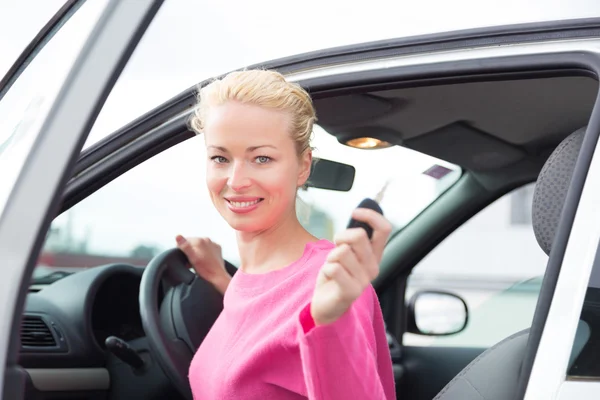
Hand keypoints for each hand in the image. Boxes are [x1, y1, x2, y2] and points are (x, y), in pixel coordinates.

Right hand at [175, 235, 230, 294]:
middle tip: (189, 261)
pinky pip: (207, 249)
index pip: (185, 240)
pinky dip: (204, 253)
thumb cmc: (205, 270)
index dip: (181, 248)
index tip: (182, 256)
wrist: (217, 277)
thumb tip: (178, 236)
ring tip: (196, 262)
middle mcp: (207, 240)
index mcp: (200, 241)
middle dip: (189, 250)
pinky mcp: (217, 250)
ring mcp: (213, 245)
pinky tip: (203, 261)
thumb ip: (185, 246)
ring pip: (200, 246)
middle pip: (193, 243)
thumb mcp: (192, 258)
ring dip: (196, 252)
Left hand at [310, 208, 391, 325]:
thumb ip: (353, 238)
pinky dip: (326, 269)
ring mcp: (364, 280)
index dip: (371, 216)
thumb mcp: (347, 252)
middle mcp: (373, 267)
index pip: (385, 229)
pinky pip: (333, 268)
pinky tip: (329, 278)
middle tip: (336, 247)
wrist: (328, 306)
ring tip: (333, 267)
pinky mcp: (351, 291)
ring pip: (342, 251)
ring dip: (331, 256)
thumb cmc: (336, 275)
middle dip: (341, 236)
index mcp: (375, 256)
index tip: (356, 212)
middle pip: (359, 235)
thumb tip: (358, 214)